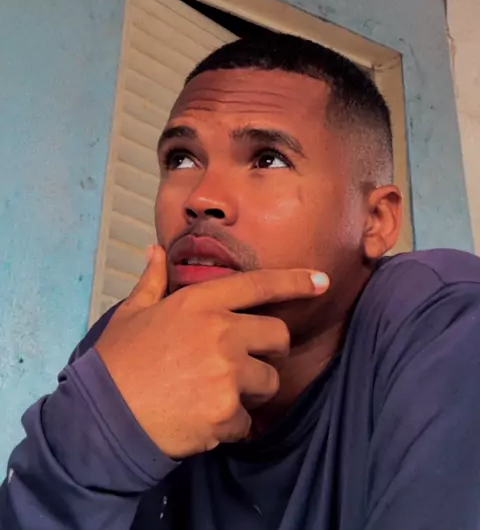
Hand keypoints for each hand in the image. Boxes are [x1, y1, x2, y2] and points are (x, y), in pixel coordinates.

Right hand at [95, 246, 328, 458]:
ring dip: (250, 390)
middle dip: (267, 349)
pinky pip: (248, 419)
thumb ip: (153, 281)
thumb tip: (155, 251)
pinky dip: (232, 424)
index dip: (295, 281)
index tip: (321, 280)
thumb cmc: (117, 361)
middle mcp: (221, 332)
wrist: (103, 417)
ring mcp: (228, 372)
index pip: (259, 284)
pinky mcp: (228, 412)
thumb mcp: (132, 313)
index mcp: (200, 302)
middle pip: (277, 335)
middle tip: (240, 362)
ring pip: (268, 380)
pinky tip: (202, 420)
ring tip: (214, 394)